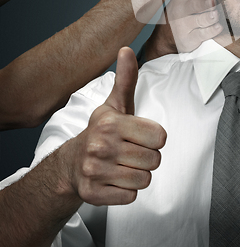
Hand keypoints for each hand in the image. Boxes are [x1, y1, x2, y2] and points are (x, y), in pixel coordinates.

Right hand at [69, 48, 166, 205]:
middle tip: (131, 152)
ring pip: (144, 180)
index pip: (160, 137)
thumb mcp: (116, 104)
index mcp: (112, 123)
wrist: (71, 163)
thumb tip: (126, 49)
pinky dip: (127, 191)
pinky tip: (115, 180)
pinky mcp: (93, 194)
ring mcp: (95, 172)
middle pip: (154, 160)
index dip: (155, 138)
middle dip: (147, 158)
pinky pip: (131, 197)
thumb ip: (126, 78)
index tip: (141, 136)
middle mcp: (101, 146)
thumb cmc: (103, 131)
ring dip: (139, 175)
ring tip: (124, 165)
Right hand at [166, 0, 222, 51]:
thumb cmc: (182, 12)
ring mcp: (184, 26)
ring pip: (200, 20)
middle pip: (195, 5)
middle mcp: (180, 10)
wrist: (166, 36)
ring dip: (211, 17)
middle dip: (206, 3)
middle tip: (213, 1)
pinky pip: (203, 34)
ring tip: (215, 15)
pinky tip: (218, 26)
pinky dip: (213, 30)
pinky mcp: (189, 39)